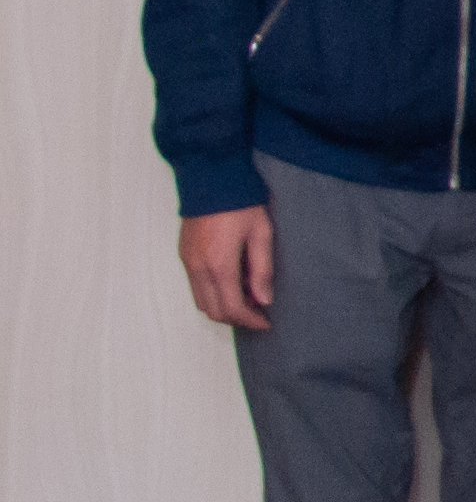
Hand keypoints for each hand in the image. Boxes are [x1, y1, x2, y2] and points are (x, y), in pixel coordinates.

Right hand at [177, 206, 275, 329]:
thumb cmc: (241, 204)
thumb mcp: (261, 234)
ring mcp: (187, 262)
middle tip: (258, 312)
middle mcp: (198, 267)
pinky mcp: (184, 255)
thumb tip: (264, 299)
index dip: (250, 320)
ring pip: (201, 301)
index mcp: (219, 264)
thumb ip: (262, 270)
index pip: (232, 307)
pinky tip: (232, 283)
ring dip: (223, 307)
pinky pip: (195, 287)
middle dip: (236, 318)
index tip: (266, 322)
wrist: (211, 179)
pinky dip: (212, 294)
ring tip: (248, 297)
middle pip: (213, 310)